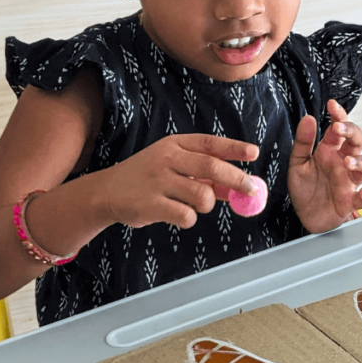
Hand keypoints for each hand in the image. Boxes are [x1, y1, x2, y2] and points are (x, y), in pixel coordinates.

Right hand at [102, 134, 259, 228]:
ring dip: (207, 204)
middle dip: (236, 179)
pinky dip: (189, 219)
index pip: (209, 143)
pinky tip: (176, 214)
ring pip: (202, 196)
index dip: (234, 148)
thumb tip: (237, 188)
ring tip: (193, 205)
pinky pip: (186, 215)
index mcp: (174, 145)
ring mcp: (158, 181)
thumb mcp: (172, 167)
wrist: (106, 192)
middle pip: (211, 167)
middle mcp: (166, 159)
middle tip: (251, 189)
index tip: (254, 152)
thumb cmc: (147, 179)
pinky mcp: (151, 204)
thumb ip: (202, 175)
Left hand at [288, 99, 361, 232]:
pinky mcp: (352, 201)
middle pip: (358, 142)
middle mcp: (343, 163)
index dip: (339, 115)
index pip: (339, 129)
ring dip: (361, 161)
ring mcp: (350, 181)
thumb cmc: (305, 188)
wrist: (305, 216)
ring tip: (348, 162)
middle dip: (352, 132)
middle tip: (339, 128)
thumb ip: (303, 142)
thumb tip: (308, 118)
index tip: (332, 105)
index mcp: (330, 151)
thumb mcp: (297, 163)